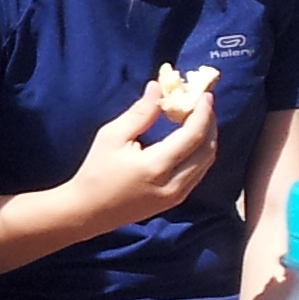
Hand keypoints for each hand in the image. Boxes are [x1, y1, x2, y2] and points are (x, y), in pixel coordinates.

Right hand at [66, 80, 216, 232]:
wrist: (89, 212)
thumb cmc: (96, 171)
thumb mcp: (112, 136)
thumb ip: (140, 112)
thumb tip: (158, 87)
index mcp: (156, 166)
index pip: (193, 136)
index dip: (203, 113)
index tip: (205, 94)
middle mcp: (173, 184)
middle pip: (207, 150)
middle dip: (209, 124)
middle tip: (203, 104)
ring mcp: (176, 195)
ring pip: (206, 163)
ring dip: (207, 138)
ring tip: (198, 118)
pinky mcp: (175, 200)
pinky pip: (198, 172)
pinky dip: (200, 153)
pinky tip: (190, 139)